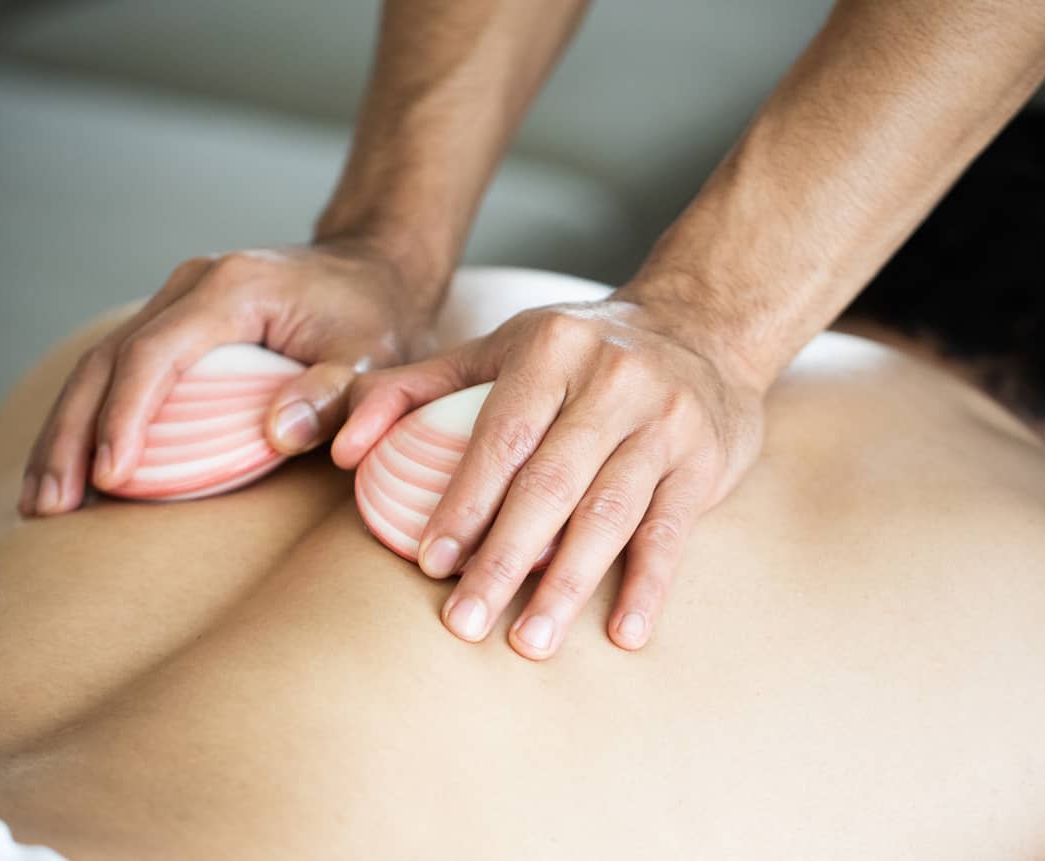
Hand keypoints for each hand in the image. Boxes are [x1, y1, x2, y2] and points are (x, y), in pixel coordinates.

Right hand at [22, 242, 439, 515]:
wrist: (375, 266)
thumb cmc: (376, 317)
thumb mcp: (372, 357)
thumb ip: (332, 394)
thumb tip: (276, 434)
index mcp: (231, 288)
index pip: (155, 354)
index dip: (125, 417)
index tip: (109, 476)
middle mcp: (189, 285)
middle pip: (107, 360)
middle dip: (71, 435)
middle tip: (47, 507)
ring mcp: (174, 300)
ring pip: (97, 365)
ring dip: (64, 433)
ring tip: (40, 503)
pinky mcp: (172, 323)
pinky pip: (116, 370)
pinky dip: (86, 420)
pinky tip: (69, 471)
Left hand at [332, 288, 767, 658]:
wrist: (701, 324)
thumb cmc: (578, 351)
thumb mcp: (497, 348)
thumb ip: (412, 389)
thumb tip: (340, 449)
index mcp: (551, 350)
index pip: (500, 437)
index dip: (464, 503)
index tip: (432, 563)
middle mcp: (612, 380)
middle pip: (550, 483)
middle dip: (504, 560)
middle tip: (465, 622)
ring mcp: (665, 420)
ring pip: (609, 513)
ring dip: (568, 585)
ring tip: (530, 643)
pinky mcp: (704, 460)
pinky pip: (672, 532)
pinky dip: (648, 586)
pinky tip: (624, 634)